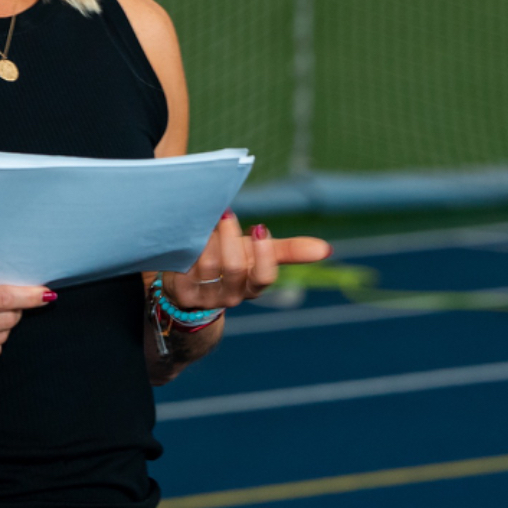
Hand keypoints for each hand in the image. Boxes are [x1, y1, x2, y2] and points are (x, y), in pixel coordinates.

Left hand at [158, 213, 329, 312]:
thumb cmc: (230, 260)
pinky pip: (184, 265)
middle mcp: (230, 295)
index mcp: (252, 286)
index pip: (263, 278)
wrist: (191, 283)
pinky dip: (189, 245)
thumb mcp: (258, 254)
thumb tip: (327, 250)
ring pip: (207, 265)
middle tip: (226, 213)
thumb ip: (290, 250)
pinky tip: (189, 230)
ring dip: (208, 238)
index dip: (264, 254)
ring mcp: (204, 295)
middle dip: (231, 239)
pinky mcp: (180, 290)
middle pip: (234, 269)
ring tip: (207, 218)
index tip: (260, 228)